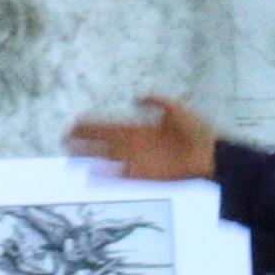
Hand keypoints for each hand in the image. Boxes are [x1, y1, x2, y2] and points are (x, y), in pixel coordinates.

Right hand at [66, 91, 218, 183]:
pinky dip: (106, 177)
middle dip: (84, 140)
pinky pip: (120, 177)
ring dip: (89, 158)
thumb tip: (136, 98)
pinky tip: (90, 175)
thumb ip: (156, 101)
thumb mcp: (175, 108)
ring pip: (107, 159)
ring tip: (69, 156)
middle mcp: (134, 146)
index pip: (109, 126)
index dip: (92, 125)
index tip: (75, 120)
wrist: (211, 154)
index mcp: (138, 129)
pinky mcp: (144, 176)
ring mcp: (138, 161)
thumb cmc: (196, 131)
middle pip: (103, 142)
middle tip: (64, 137)